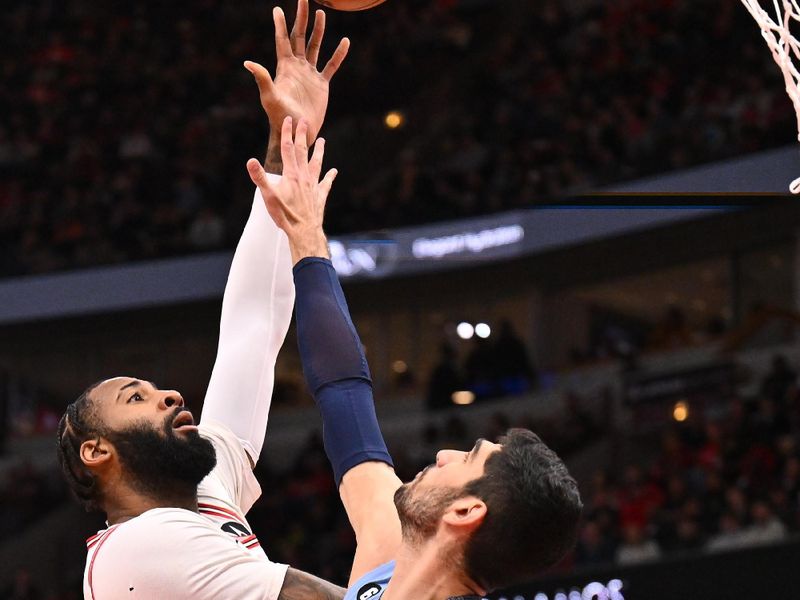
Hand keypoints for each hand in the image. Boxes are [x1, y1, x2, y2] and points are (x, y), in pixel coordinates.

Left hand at [245, 0, 349, 145]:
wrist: (297, 131)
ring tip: (322, 14)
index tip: (277, 9)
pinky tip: (345, 42)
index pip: (282, 40)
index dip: (280, 24)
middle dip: (301, 18)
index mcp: (284, 67)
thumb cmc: (280, 117)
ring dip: (319, 31)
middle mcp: (297, 67)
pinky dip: (338, 54)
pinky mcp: (321, 84)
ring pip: (315, 47)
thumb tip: (248, 63)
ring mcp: (310, 74)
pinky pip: (331, 65)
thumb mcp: (270, 97)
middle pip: (300, 37)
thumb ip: (262, 79)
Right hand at [246, 116, 336, 263]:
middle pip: (303, 152)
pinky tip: (334, 171)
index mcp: (291, 174)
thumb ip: (260, 178)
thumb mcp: (268, 196)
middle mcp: (304, 177)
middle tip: (305, 122)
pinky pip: (326, 183)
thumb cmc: (285, 214)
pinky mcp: (320, 196)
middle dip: (302, 136)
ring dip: (319, 152)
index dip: (287, 133)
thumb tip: (250, 161)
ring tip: (323, 141)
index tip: (288, 120)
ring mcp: (313, 186)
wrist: (304, 230)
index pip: (288, 149)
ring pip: (317, 164)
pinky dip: (330, 176)